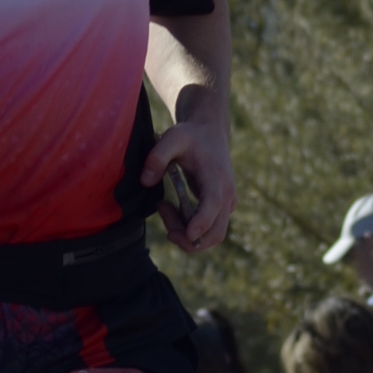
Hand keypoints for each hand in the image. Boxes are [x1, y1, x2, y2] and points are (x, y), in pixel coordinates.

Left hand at [141, 116, 234, 254]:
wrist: (210, 133)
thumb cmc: (191, 136)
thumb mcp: (172, 138)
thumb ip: (157, 156)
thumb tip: (145, 182)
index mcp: (215, 177)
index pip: (213, 204)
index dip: (202, 222)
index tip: (188, 235)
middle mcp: (227, 195)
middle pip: (216, 232)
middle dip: (188, 238)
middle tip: (163, 217)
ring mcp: (227, 205)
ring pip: (212, 236)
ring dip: (185, 235)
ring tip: (164, 208)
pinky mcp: (222, 210)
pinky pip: (209, 231)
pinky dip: (189, 230)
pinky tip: (172, 209)